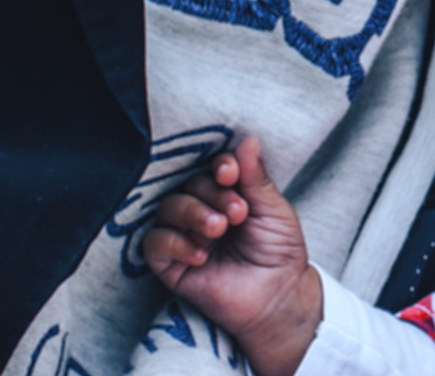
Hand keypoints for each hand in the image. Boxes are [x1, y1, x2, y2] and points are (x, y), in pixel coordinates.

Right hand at [141, 136, 321, 375]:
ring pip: (168, 209)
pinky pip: (155, 243)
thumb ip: (256, 178)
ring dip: (193, 214)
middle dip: (212, 194)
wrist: (278, 296)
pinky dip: (175, 242)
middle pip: (189, 185)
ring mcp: (184, 235)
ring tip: (219, 229)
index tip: (231, 173)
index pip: (211, 169)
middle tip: (237, 213)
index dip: (218, 166)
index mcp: (227, 192)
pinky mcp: (169, 264)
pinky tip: (200, 253)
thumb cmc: (279, 250)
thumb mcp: (273, 210)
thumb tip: (249, 139)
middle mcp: (201, 210)